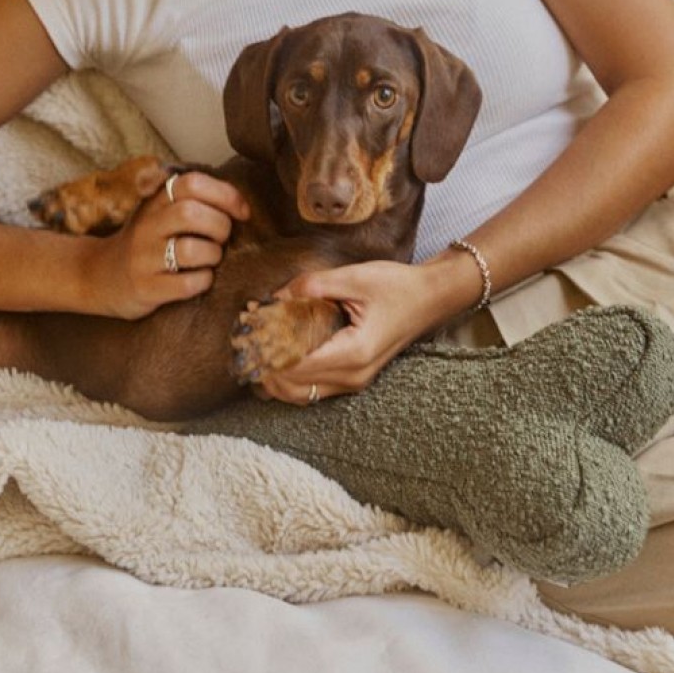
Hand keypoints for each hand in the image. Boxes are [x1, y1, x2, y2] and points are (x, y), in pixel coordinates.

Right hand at [85, 171, 249, 319]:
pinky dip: (203, 282)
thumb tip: (241, 203)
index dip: (225, 194)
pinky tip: (200, 280)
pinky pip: (186, 284)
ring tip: (210, 260)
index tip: (242, 212)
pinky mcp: (145, 288)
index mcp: (156, 202)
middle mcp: (147, 226)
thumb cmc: (147, 243)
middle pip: (191, 213)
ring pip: (191, 250)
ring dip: (213, 256)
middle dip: (220, 226)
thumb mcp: (160, 213)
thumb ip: (192, 200)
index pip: (192, 183)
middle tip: (221, 239)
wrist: (100, 276)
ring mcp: (143, 258)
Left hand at [253, 260, 432, 404]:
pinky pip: (314, 389)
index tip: (246, 335)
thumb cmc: (397, 286)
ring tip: (255, 352)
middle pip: (294, 388)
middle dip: (264, 369)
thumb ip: (312, 286)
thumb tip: (275, 296)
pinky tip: (277, 357)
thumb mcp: (354, 277)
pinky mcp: (355, 378)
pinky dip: (292, 378)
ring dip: (275, 378)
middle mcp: (354, 376)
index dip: (266, 355)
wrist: (430, 298)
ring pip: (302, 395)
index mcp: (354, 352)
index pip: (296, 366)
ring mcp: (356, 381)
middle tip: (243, 345)